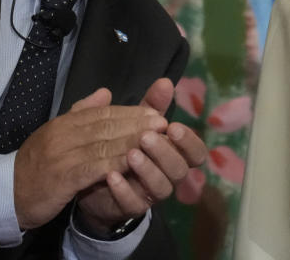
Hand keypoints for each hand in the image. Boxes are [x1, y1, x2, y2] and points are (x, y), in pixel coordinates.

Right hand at [12, 88, 167, 229]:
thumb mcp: (57, 134)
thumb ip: (82, 113)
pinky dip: (115, 164)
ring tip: (156, 141)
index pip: (103, 113)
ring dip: (133, 142)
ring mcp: (62, 155)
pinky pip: (93, 168)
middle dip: (138, 124)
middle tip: (163, 124)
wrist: (6, 192)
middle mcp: (64, 134)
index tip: (155, 113)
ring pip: (104, 145)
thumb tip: (106, 92)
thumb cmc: (36, 165)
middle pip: (107, 126)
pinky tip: (133, 163)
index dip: (131, 113)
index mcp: (65, 122)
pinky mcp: (62, 177)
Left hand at [73, 78, 207, 236]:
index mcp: (174, 154)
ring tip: (130, 154)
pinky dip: (123, 189)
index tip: (173, 126)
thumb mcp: (135, 122)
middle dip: (165, 152)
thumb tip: (165, 81)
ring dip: (147, 169)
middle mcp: (168, 175)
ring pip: (161, 187)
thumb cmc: (123, 145)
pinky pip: (133, 203)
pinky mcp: (130, 207)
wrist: (92, 179)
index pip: (196, 153)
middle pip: (180, 169)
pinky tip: (111, 175)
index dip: (189, 142)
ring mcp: (150, 194)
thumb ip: (152, 105)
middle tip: (146, 137)